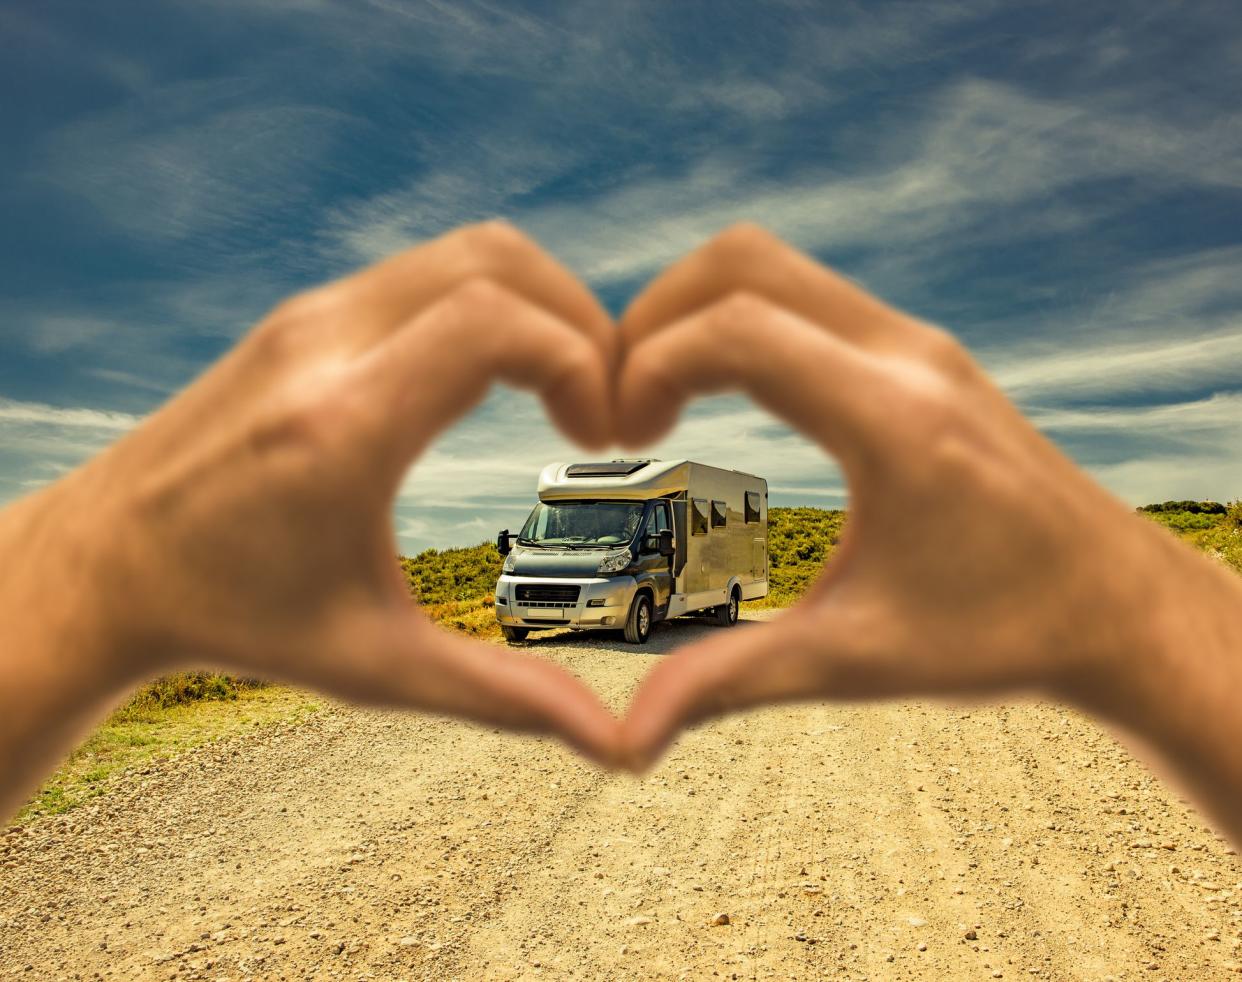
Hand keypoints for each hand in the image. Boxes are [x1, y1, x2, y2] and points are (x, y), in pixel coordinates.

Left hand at [1, 221, 623, 815]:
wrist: (104, 568)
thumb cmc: (237, 619)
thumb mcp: (377, 668)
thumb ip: (504, 698)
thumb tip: (616, 748)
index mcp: (343, 427)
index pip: (495, 323)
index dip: (582, 362)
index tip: (600, 437)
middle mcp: (323, 347)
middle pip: (496, 260)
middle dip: (581, 321)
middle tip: (601, 405)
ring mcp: (309, 317)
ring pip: (464, 251)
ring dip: (538, 306)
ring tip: (565, 391)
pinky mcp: (303, 315)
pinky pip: (426, 273)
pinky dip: (490, 304)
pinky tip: (501, 378)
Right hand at [615, 224, 1200, 768]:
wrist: (1120, 608)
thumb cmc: (1003, 635)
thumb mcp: (856, 661)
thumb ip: (731, 683)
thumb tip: (627, 742)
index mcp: (892, 420)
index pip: (736, 331)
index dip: (647, 367)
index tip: (618, 438)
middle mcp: (907, 356)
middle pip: (742, 261)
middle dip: (652, 316)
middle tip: (620, 405)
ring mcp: (918, 344)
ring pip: (774, 265)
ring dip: (696, 313)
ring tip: (657, 401)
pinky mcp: (922, 354)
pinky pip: (807, 296)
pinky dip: (740, 320)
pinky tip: (721, 394)